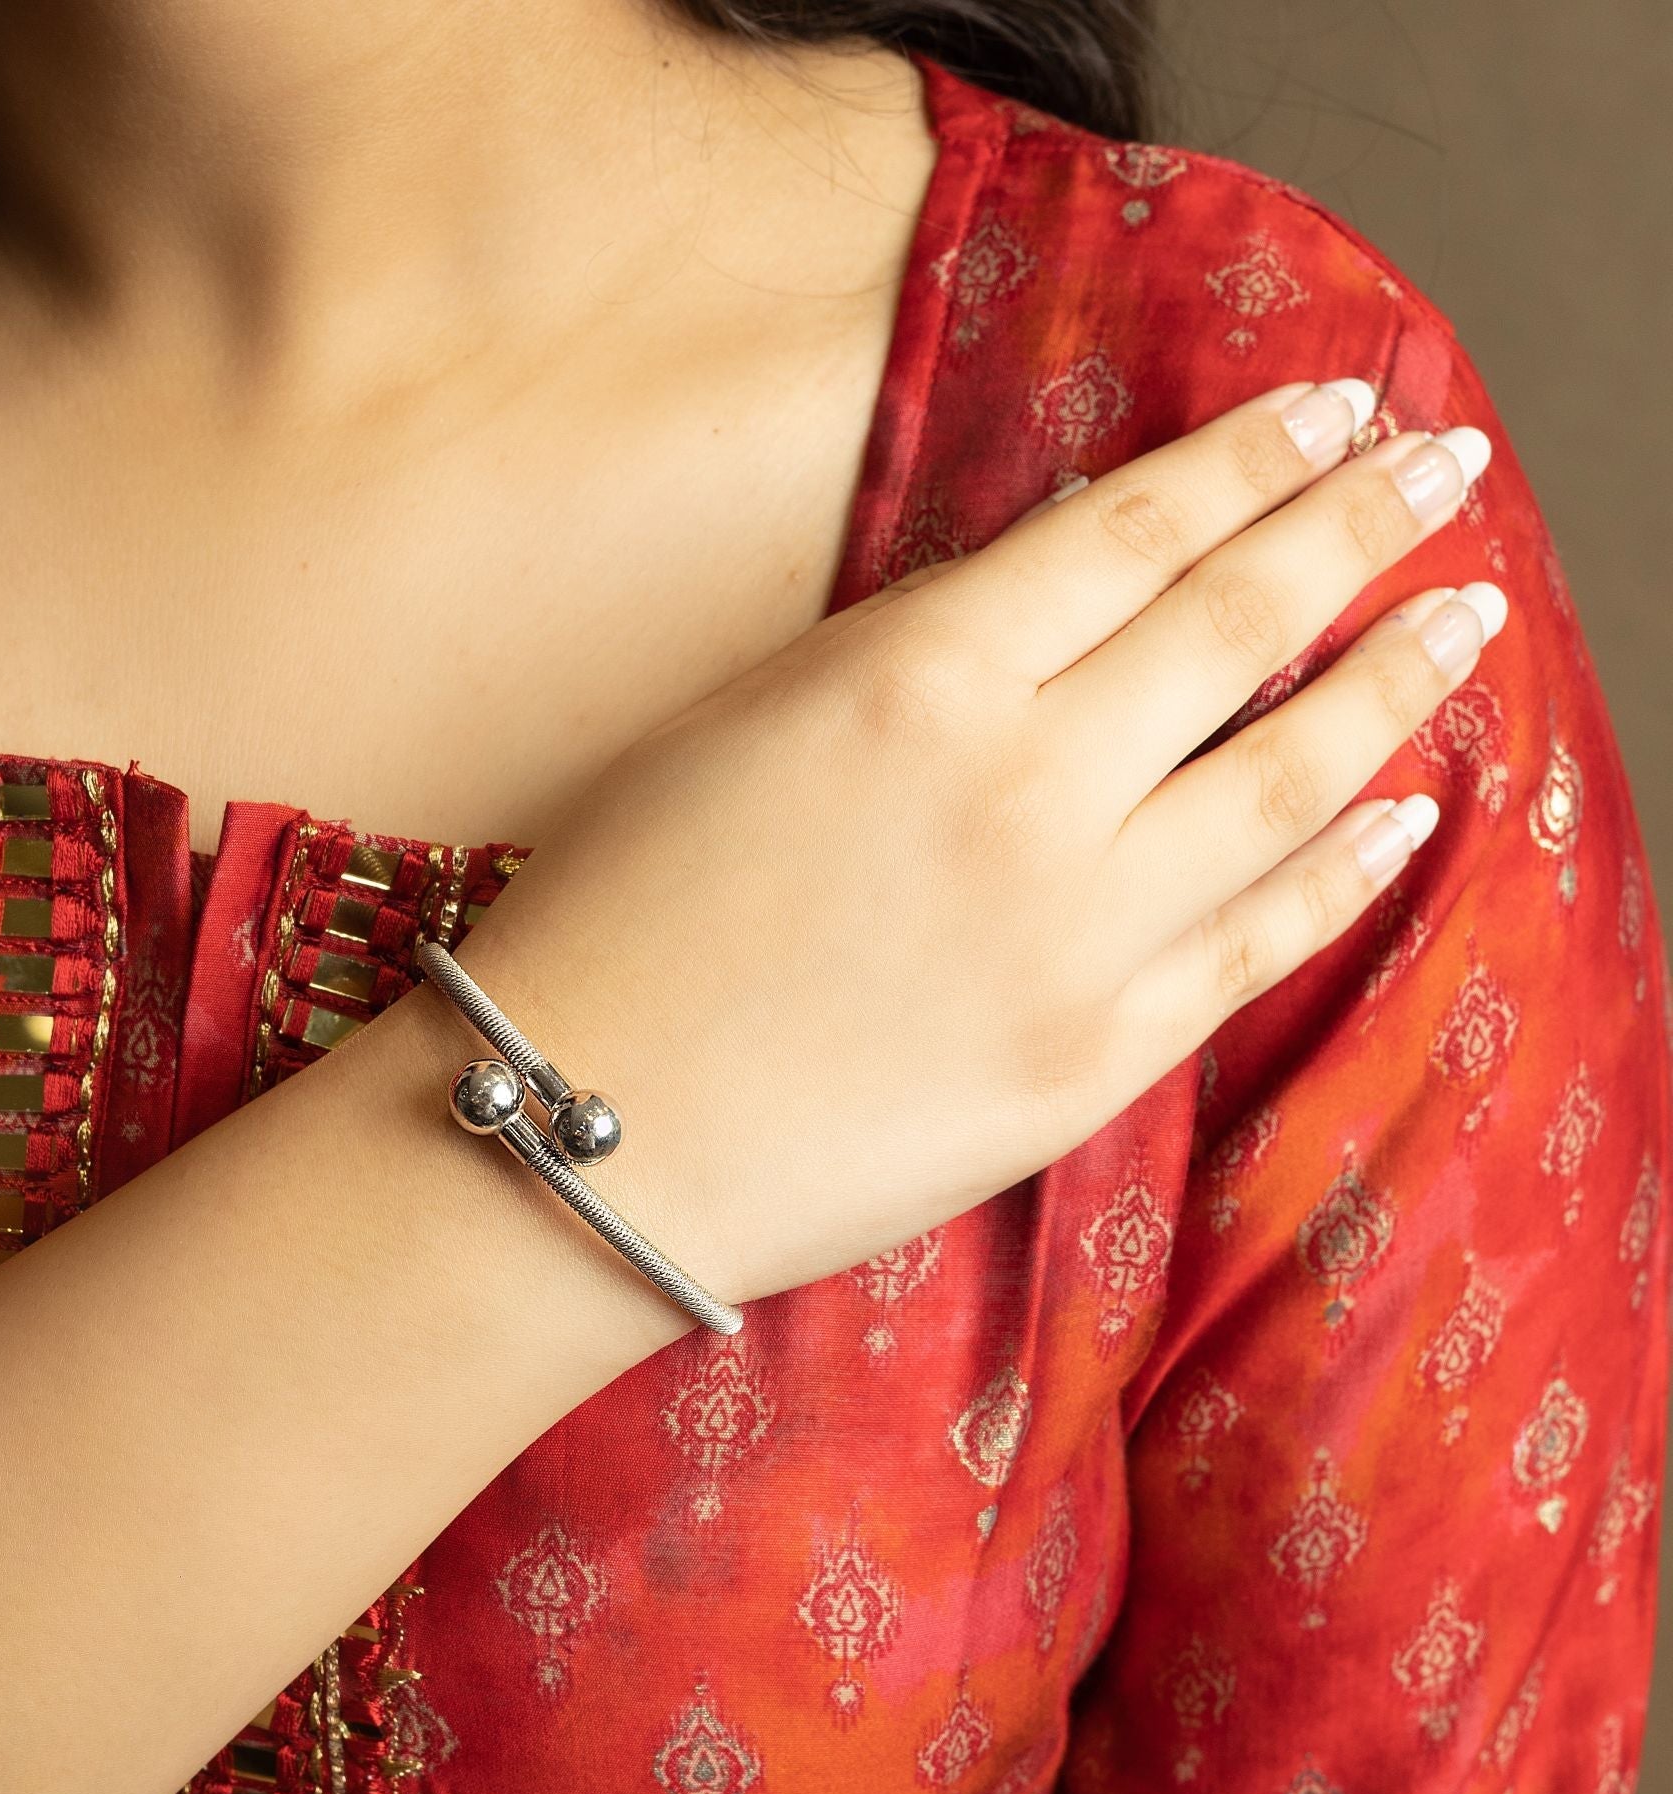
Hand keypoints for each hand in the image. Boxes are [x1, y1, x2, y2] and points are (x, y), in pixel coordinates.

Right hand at [446, 380, 1500, 1309]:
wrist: (592, 1123)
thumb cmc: (627, 907)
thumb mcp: (749, 717)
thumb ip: (919, 640)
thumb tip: (1069, 570)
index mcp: (918, 678)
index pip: (1134, 532)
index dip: (1251, 458)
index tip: (1332, 407)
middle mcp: (1024, 788)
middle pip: (1239, 625)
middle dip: (1357, 525)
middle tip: (1442, 465)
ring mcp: (1077, 932)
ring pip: (1288, 779)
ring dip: (1396, 684)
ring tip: (1466, 618)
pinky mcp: (1094, 1059)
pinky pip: (1257, 944)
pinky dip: (1345, 870)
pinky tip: (1408, 813)